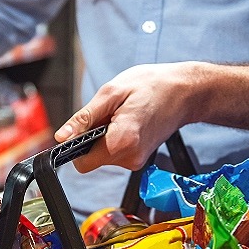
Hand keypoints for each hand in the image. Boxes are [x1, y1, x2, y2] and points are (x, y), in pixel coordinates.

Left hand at [54, 62, 203, 172]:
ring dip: (104, 135)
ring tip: (122, 114)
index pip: (81, 163)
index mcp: (121, 142)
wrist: (186, 91)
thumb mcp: (112, 92)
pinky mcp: (139, 158)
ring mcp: (136, 161)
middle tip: (109, 114)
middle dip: (92, 136)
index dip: (75, 145)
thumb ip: (84, 117)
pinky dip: (114, 137)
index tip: (82, 127)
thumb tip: (62, 136)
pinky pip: (114, 152)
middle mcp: (130, 158)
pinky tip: (128, 120)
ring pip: (103, 155)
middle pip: (91, 158)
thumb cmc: (153, 86)